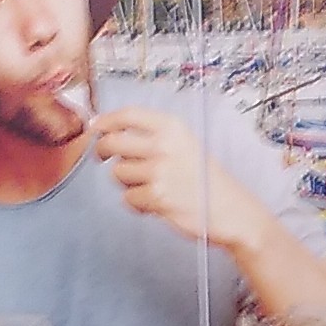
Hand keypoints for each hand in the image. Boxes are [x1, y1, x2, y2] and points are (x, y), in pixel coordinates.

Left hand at [93, 106, 274, 252]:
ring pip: (118, 173)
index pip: (128, 115)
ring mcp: (160, 170)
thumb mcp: (184, 144)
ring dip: (127, 182)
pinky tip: (156, 202)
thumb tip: (110, 131)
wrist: (231, 210)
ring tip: (149, 186)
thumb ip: (152, 136)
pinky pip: (128, 198)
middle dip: (102, 151)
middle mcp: (165, 145)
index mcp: (173, 127)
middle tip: (104, 158)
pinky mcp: (157, 195)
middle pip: (113, 141)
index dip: (106, 120)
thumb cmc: (205, 179)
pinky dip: (138, 203)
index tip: (95, 126)